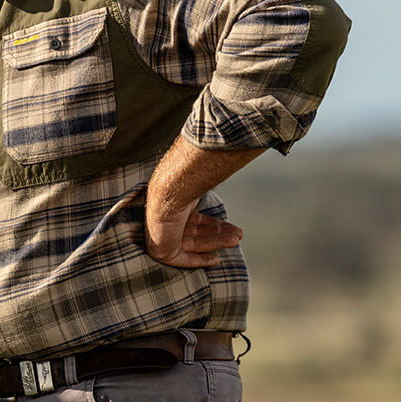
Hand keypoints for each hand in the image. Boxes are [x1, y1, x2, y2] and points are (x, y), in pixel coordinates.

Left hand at [144, 137, 261, 267]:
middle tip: (239, 235)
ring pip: (194, 245)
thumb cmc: (184, 180)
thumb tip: (231, 140)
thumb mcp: (202, 176)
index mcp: (173, 206)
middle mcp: (166, 220)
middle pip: (197, 232)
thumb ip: (213, 165)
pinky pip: (183, 260)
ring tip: (235, 240)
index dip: (215, 226)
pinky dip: (200, 260)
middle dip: (219, 235)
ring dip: (216, 244)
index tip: (233, 229)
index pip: (196, 220)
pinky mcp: (162, 250)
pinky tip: (215, 259)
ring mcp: (162, 235)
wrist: (170, 190)